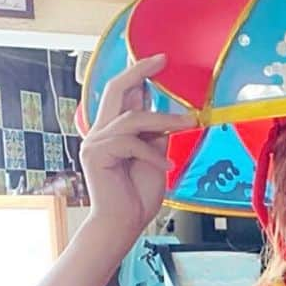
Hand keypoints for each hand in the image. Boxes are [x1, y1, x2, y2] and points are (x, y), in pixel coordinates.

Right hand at [80, 54, 196, 242]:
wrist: (123, 225)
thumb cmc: (138, 197)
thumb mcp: (156, 159)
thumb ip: (156, 136)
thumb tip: (166, 114)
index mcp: (113, 130)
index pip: (124, 93)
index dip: (140, 74)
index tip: (162, 61)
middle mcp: (101, 131)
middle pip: (116, 89)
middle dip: (139, 71)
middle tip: (162, 61)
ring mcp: (96, 141)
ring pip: (132, 118)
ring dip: (165, 120)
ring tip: (189, 125)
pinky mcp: (96, 154)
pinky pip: (130, 142)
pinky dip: (151, 154)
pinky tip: (165, 168)